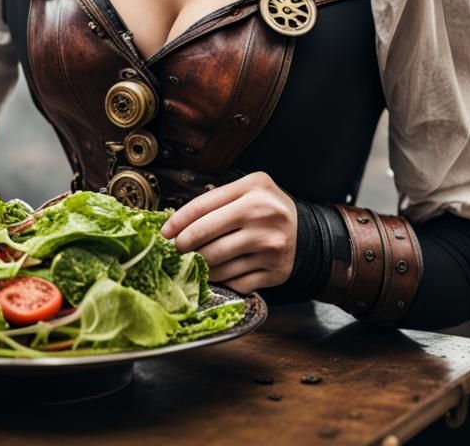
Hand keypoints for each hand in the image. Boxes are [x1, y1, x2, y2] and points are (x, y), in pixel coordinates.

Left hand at [160, 172, 297, 292]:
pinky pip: (235, 281)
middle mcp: (263, 217)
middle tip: (176, 249)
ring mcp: (270, 246)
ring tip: (194, 261)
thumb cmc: (266, 207)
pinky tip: (217, 271)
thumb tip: (178, 222)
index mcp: (253, 190)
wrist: (305, 232)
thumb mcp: (248, 189)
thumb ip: (217, 199)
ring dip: (200, 264)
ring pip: (218, 262)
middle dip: (184, 246)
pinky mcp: (275, 272)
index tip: (165, 232)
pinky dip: (221, 278)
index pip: (203, 206)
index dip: (178, 221)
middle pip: (207, 237)